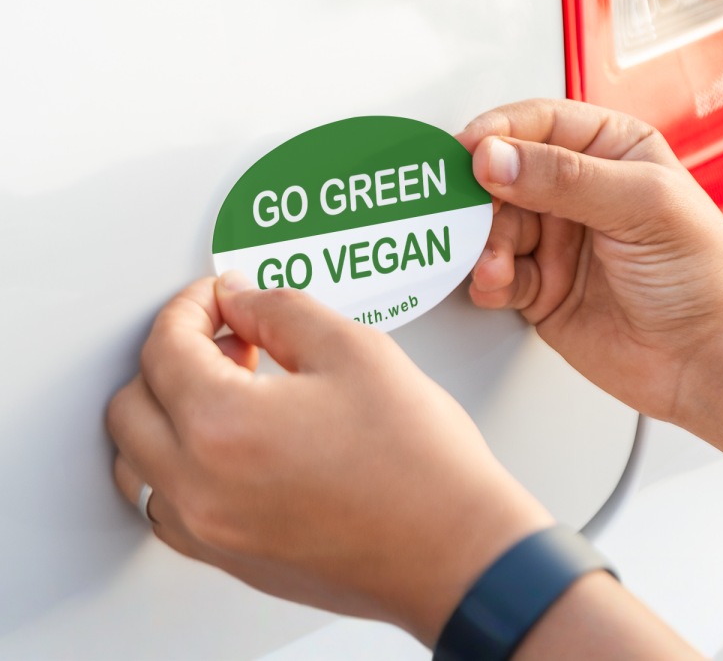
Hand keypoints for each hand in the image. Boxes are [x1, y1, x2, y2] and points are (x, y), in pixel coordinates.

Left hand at [106, 274, 551, 644]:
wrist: (456, 548)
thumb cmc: (418, 461)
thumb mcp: (353, 349)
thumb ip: (280, 308)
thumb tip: (240, 297)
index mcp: (222, 426)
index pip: (165, 346)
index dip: (190, 305)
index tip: (218, 296)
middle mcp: (200, 487)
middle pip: (133, 403)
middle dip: (172, 353)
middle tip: (227, 333)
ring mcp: (212, 532)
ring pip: (137, 462)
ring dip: (166, 411)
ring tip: (226, 385)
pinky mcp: (232, 559)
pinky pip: (168, 505)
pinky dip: (178, 463)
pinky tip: (230, 441)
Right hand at [457, 98, 722, 422]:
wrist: (710, 360)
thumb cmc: (703, 275)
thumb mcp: (642, 206)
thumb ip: (564, 178)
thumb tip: (496, 157)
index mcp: (610, 150)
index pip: (539, 123)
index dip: (498, 133)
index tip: (467, 150)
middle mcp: (578, 191)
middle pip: (504, 175)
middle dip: (483, 196)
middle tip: (469, 212)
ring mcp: (557, 239)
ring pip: (494, 226)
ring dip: (486, 244)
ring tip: (497, 263)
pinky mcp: (542, 286)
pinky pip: (497, 273)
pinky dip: (490, 279)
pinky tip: (499, 284)